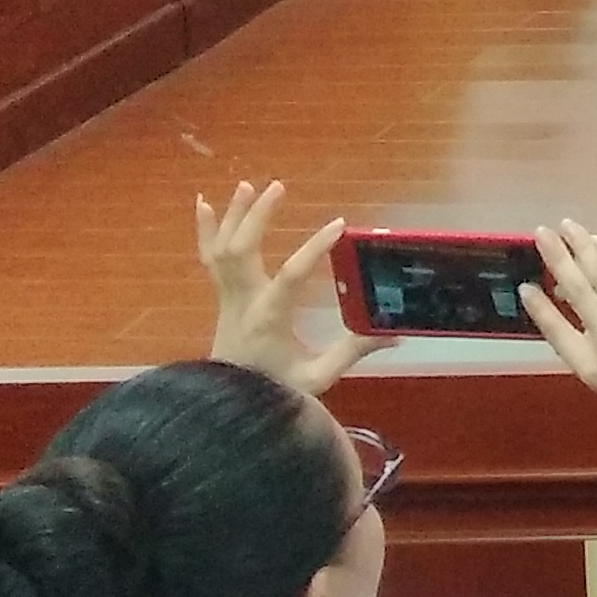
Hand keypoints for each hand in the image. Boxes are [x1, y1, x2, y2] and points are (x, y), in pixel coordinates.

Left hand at [199, 186, 382, 395]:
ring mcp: (227, 299)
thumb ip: (352, 351)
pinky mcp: (222, 299)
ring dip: (233, 216)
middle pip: (242, 250)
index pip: (291, 276)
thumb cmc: (273, 393)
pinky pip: (209, 259)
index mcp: (269, 318)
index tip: (339, 225)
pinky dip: (206, 230)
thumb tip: (393, 333)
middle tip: (279, 186)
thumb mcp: (318, 377)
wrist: (225, 410)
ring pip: (222, 250)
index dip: (315, 248)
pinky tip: (203, 204)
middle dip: (258, 216)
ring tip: (247, 185)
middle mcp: (243, 302)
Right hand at [519, 218, 596, 466]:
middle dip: (555, 259)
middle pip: (574, 291)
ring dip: (580, 247)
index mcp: (587, 366)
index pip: (553, 329)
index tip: (524, 285)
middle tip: (540, 234)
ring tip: (566, 227)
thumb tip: (579, 317)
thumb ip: (590, 354)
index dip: (537, 306)